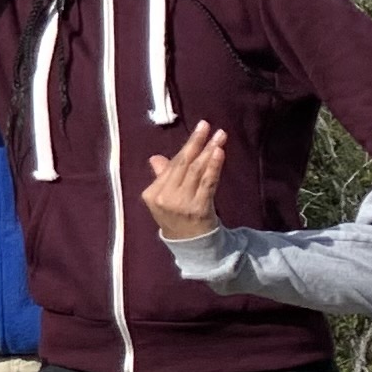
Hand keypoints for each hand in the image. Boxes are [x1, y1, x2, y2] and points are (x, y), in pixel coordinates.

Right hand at [142, 120, 226, 241]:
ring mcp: (181, 203)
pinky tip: (219, 153)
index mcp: (152, 194)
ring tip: (219, 136)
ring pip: (195, 171)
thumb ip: (162, 177)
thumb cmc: (177, 218)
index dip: (187, 147)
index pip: (172, 166)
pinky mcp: (199, 208)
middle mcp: (164, 197)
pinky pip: (207, 183)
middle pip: (182, 165)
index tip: (200, 129)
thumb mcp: (164, 199)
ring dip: (208, 151)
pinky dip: (213, 166)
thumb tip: (156, 158)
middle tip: (206, 125)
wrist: (191, 245)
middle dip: (196, 142)